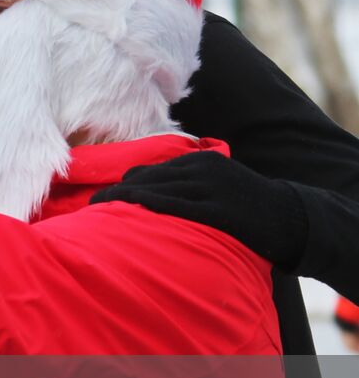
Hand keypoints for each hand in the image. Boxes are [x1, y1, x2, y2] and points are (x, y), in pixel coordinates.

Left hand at [90, 151, 306, 269]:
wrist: (289, 218)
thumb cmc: (244, 204)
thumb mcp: (214, 182)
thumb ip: (183, 183)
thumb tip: (144, 190)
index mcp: (196, 159)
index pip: (146, 170)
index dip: (119, 185)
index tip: (97, 198)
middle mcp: (199, 168)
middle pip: (143, 179)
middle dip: (114, 194)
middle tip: (88, 209)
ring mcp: (209, 187)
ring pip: (153, 190)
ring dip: (123, 202)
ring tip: (97, 217)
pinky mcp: (218, 209)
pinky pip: (174, 206)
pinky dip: (148, 208)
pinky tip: (127, 216)